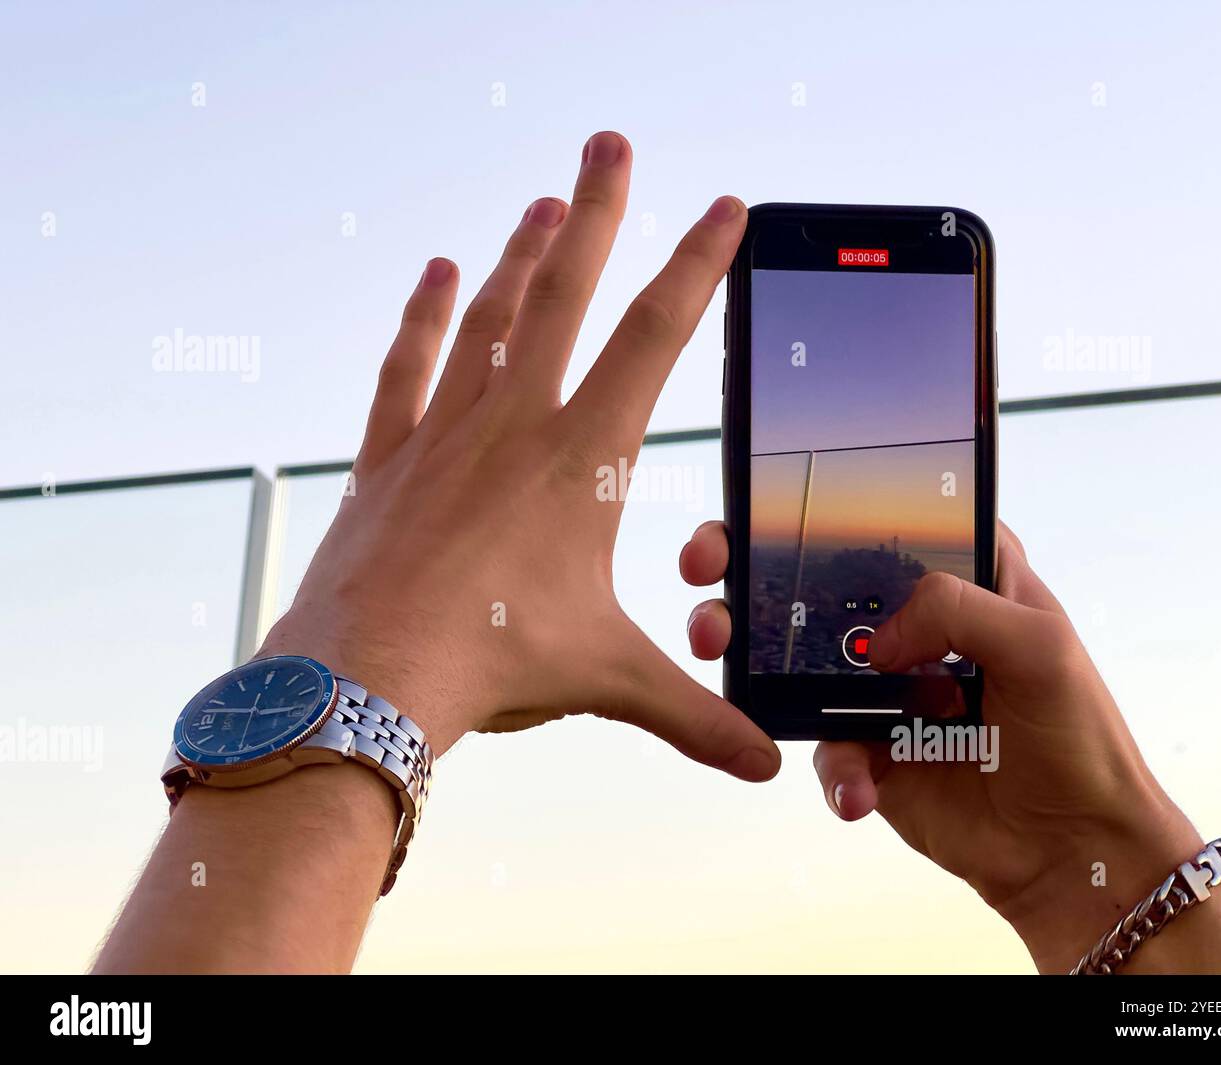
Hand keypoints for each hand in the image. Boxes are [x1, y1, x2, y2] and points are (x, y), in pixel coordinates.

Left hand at [260, 132, 778, 782]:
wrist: (368, 674)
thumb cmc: (494, 665)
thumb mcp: (610, 681)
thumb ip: (695, 717)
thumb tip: (764, 763)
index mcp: (586, 460)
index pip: (658, 338)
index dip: (698, 266)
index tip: (723, 207)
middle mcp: (517, 423)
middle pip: (569, 293)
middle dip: (602, 211)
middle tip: (613, 142)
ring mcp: (448, 431)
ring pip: (492, 315)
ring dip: (523, 254)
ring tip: (546, 200)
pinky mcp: (391, 456)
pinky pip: (410, 365)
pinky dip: (424, 315)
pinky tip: (437, 271)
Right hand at [681, 519, 1220, 970]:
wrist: (1073, 852)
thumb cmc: (1079, 737)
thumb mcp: (1040, 646)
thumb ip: (957, 609)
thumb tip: (880, 638)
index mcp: (962, 580)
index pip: (886, 520)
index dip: (828, 503)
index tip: (764, 494)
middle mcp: (914, 626)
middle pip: (818, 582)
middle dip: (750, 569)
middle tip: (707, 563)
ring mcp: (882, 689)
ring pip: (796, 660)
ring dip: (751, 657)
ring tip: (723, 654)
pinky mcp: (868, 750)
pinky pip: (823, 748)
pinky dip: (835, 769)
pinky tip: (860, 787)